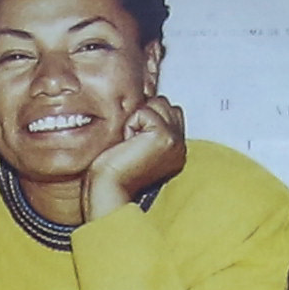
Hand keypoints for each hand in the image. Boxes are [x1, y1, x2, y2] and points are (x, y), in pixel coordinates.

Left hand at [95, 90, 188, 210]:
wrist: (109, 187)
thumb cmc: (114, 170)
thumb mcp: (138, 144)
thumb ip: (150, 126)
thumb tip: (147, 102)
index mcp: (176, 149)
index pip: (169, 110)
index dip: (148, 117)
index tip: (134, 139)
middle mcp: (179, 145)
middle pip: (164, 103)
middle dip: (143, 116)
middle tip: (132, 143)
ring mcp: (175, 141)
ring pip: (156, 104)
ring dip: (137, 120)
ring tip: (131, 143)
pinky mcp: (164, 136)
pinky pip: (144, 112)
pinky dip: (131, 125)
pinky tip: (128, 144)